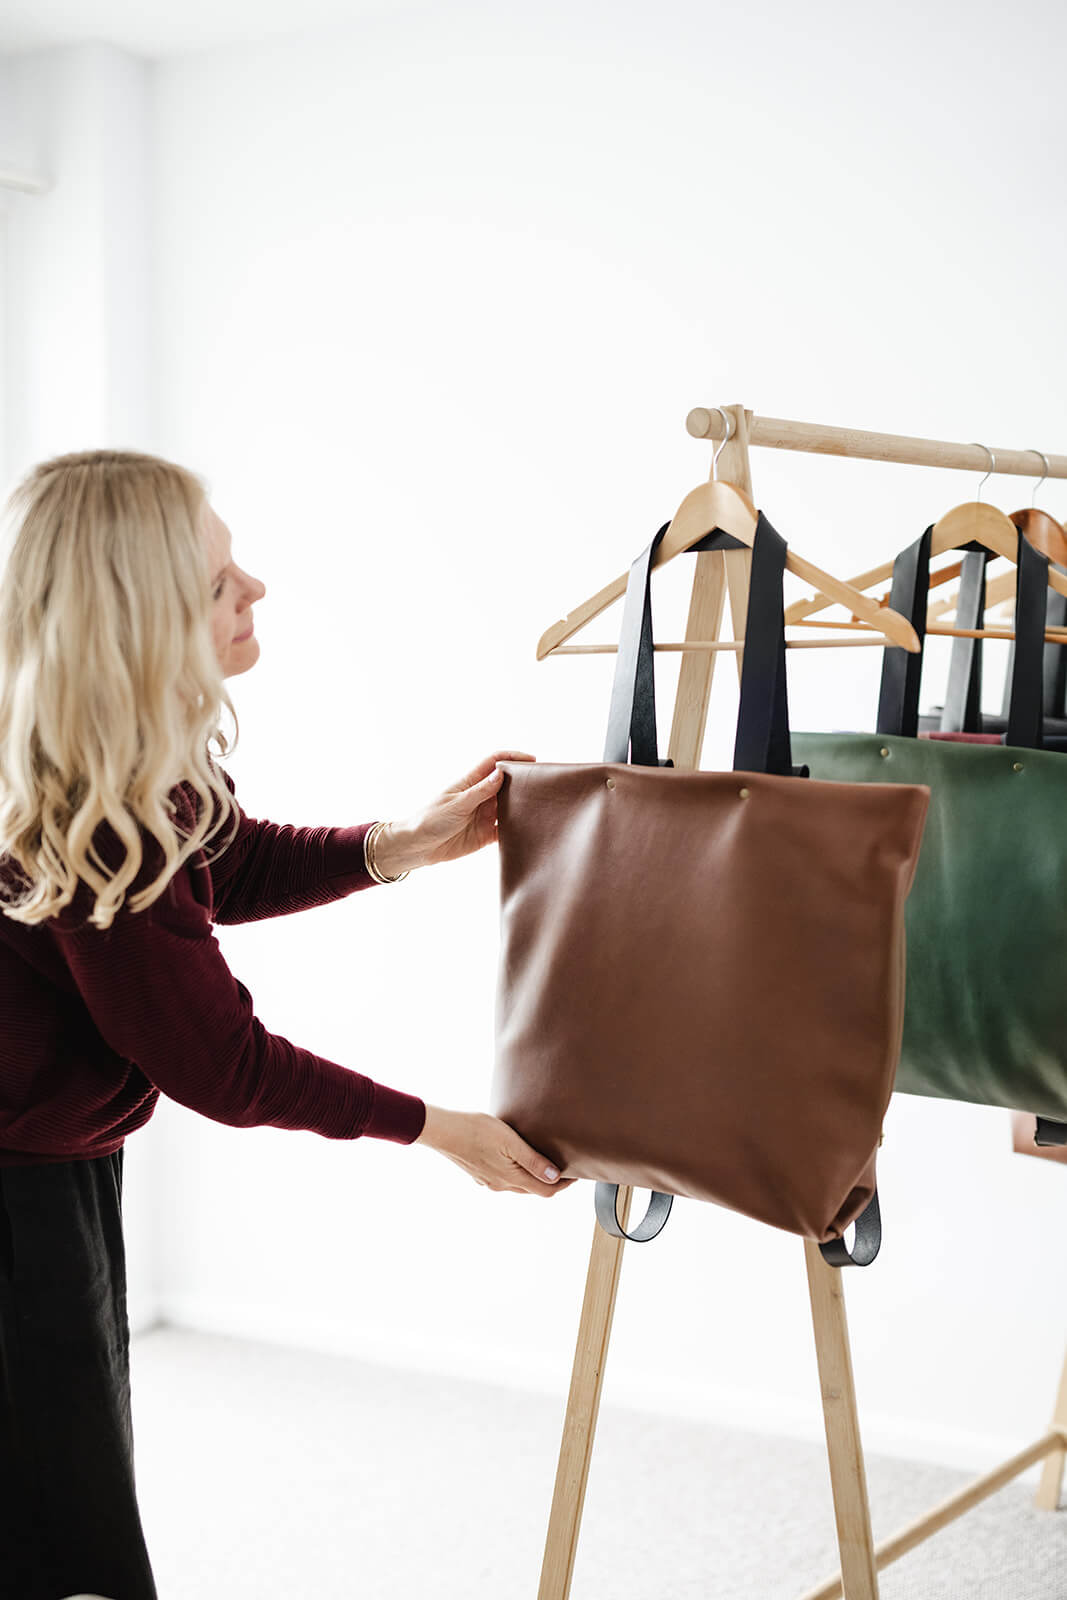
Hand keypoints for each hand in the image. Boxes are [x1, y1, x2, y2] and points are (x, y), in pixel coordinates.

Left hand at [372, 750, 534, 875]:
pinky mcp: (485, 834)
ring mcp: (484, 815)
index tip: (532, 760)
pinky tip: (529, 829)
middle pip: (506, 784)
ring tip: (542, 806)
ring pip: (509, 807)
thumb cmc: (431, 819)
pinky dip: (516, 829)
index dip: (512, 757)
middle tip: (543, 784)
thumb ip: (481, 791)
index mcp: (471, 782)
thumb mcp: (457, 803)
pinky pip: (506, 830)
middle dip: (523, 782)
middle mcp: (481, 796)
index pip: (494, 762)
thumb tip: (502, 773)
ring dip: (522, 806)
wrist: (418, 847)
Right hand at [414, 1105, 575, 1197]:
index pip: (546, 1190)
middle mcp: (501, 1185)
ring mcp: (488, 1181)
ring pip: (518, 1185)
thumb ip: (534, 1161)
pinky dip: (517, 1173)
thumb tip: (556, 1178)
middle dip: (551, 1181)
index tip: (577, 1173)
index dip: (564, 1184)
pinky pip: (504, 1178)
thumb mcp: (511, 1142)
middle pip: (533, 1189)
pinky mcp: (479, 1173)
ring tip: (543, 1160)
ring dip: (533, 1177)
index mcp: (512, 1179)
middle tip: (564, 1165)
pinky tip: (516, 1158)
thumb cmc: (477, 1130)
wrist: (443, 1130)